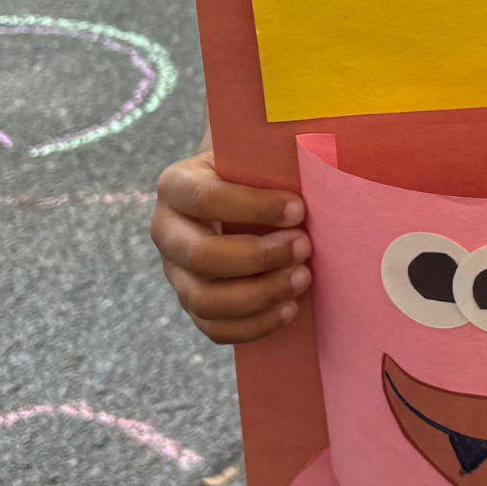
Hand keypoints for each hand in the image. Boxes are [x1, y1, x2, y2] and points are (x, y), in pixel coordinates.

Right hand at [151, 151, 310, 344]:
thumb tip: (320, 174)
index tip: (300, 209)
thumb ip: (273, 162)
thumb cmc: (255, 172)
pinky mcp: (191, 302)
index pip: (206, 199)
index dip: (255, 208)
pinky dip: (254, 325)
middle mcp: (166, 230)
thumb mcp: (256, 157)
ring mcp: (174, 272)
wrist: (239, 193)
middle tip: (305, 246)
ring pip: (205, 300)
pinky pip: (214, 328)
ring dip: (260, 294)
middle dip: (260, 257)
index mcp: (177, 185)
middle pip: (202, 257)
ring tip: (302, 278)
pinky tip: (290, 309)